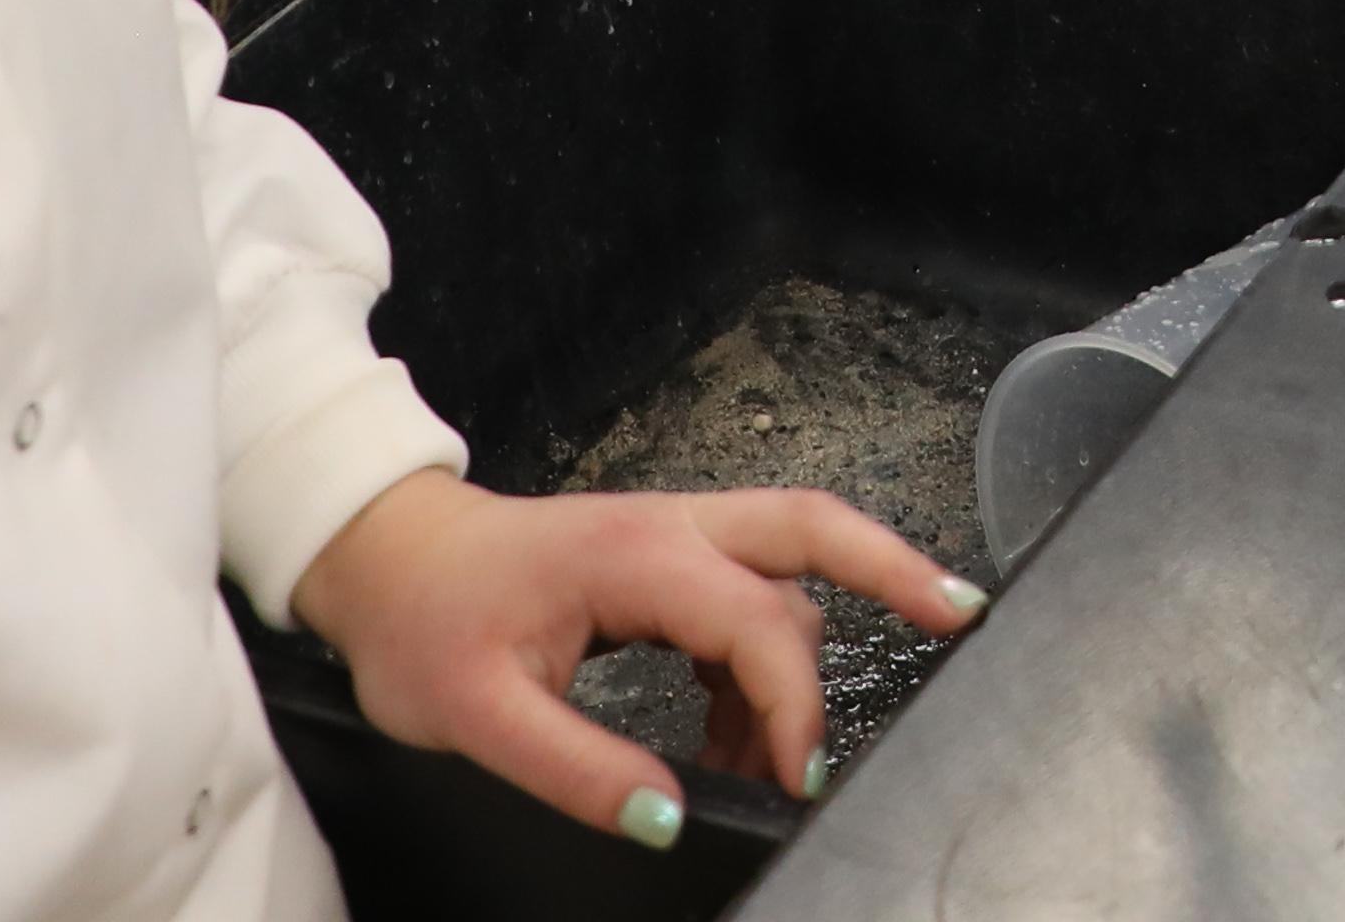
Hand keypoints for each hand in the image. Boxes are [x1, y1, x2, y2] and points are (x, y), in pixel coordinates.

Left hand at [292, 469, 976, 843]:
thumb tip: (667, 817)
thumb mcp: (480, 716)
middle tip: (965, 615)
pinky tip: (739, 737)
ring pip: (790, 562)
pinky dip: (765, 661)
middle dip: (898, 568)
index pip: (758, 625)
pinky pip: (749, 595)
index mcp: (637, 555)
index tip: (796, 782)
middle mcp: (673, 526)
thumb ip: (578, 769)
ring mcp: (672, 534)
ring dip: (809, 652)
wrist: (380, 561)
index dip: (793, 709)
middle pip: (816, 528)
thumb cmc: (422, 624)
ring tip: (788, 760)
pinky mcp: (663, 558)